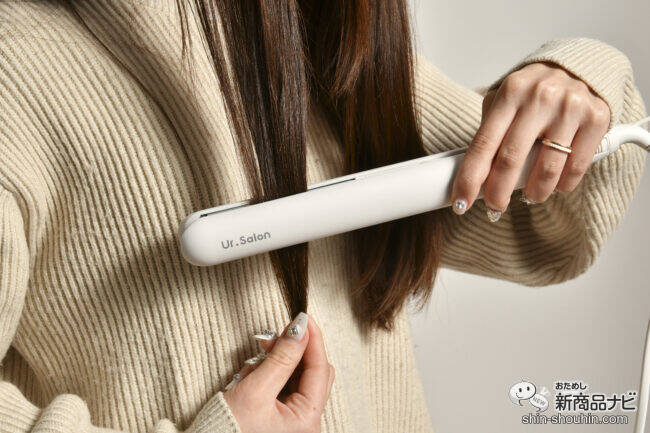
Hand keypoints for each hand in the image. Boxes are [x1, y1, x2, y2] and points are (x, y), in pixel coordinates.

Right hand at [223, 313, 334, 432]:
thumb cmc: (229, 429)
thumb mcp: (256, 389)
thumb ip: (282, 357)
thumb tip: (300, 329)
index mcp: (307, 420)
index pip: (320, 369)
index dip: (312, 339)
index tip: (303, 318)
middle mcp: (307, 421)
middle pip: (314, 372)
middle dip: (296, 350)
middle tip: (277, 335)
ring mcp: (296, 419)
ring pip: (300, 375)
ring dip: (283, 359)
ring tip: (262, 354)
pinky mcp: (283, 415)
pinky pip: (287, 385)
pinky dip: (275, 371)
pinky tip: (258, 369)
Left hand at [450, 62, 610, 220]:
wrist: (580, 66)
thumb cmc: (533, 92)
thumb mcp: (505, 99)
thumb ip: (489, 129)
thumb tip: (469, 176)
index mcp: (510, 92)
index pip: (483, 144)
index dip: (469, 178)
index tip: (460, 203)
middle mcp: (539, 97)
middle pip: (511, 159)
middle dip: (498, 193)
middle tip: (495, 208)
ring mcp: (569, 107)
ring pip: (546, 169)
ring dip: (534, 192)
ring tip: (531, 195)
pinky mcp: (596, 118)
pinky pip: (576, 166)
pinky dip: (563, 184)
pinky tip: (557, 184)